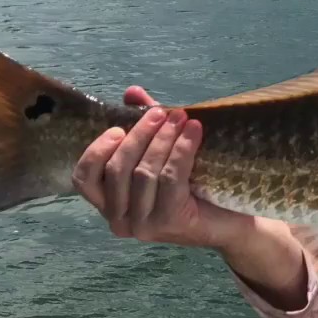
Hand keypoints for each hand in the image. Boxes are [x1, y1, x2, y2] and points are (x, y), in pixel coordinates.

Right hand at [71, 85, 252, 250]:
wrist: (233, 222)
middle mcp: (119, 221)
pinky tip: (194, 132)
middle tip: (162, 113)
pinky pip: (169, 178)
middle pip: (116, 170)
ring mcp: (142, 226)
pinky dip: (181, 150)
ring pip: (143, 173)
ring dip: (162, 140)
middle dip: (139, 136)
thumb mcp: (165, 154)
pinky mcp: (169, 222)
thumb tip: (132, 92)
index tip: (119, 128)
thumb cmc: (195, 188)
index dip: (97, 150)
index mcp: (109, 205)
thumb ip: (144, 126)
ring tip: (181, 118)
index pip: (85, 178)